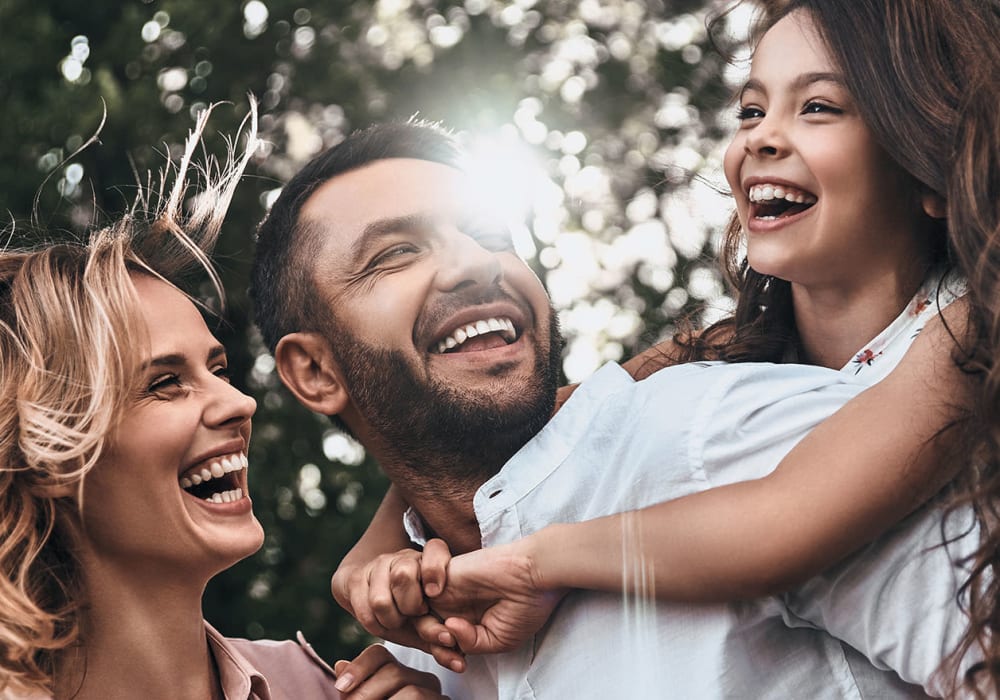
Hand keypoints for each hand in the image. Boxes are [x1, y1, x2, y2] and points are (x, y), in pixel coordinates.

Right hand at [332, 542, 463, 670]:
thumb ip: (443, 640)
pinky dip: (374, 624)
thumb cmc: (408, 610)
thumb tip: (459, 663)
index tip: (434, 593)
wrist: (369, 596)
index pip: (434, 549)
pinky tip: (382, 623)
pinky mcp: (356, 578)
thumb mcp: (428, 621)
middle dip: (409, 606)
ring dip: (391, 620)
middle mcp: (403, 557)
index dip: (434, 570)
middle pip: (404, 575)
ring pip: (381, 599)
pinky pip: (364, 610)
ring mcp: (378, 565)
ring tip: (397, 621)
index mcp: (427, 561)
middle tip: (414, 615)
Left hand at [334, 644, 449, 698]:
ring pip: (409, 689)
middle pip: (393, 670)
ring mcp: (435, 693)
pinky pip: (417, 698)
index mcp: (399, 676)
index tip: (339, 686)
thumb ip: (353, 691)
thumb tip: (340, 664)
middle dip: (366, 692)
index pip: (380, 655)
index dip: (359, 667)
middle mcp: (421, 679)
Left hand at [427, 538, 565, 654]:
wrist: (533, 575)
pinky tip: (441, 611)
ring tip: (447, 631)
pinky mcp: (443, 574)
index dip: (445, 656)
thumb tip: (448, 628)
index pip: (443, 644)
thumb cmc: (524, 606)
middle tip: (450, 644)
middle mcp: (455, 608)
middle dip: (433, 644)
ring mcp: (448, 591)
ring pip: (417, 613)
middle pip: (425, 630)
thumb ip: (470, 643)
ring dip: (426, 628)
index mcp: (468, 624)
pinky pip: (416, 586)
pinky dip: (420, 600)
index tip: (460, 664)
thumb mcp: (498, 640)